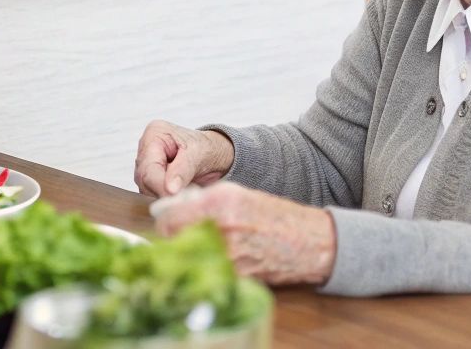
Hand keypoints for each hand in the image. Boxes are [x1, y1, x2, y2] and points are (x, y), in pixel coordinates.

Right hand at [134, 120, 234, 196]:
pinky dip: (166, 196)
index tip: (174, 197)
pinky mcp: (150, 178)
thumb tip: (169, 189)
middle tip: (185, 196)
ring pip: (146, 189)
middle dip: (163, 191)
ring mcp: (146, 164)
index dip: (159, 185)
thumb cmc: (207, 148)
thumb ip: (183, 170)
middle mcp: (145, 149)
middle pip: (144, 179)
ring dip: (165, 195)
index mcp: (154, 135)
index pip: (148, 167)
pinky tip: (181, 192)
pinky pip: (152, 193)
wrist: (214, 155)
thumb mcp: (198, 154)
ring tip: (187, 190)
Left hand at [152, 182, 336, 285]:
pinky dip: (207, 266)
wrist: (307, 242)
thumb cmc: (273, 216)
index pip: (169, 218)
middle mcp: (222, 229)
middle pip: (175, 240)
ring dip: (190, 253)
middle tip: (179, 235)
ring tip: (201, 246)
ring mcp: (228, 255)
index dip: (164, 221)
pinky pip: (208, 271)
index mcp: (219, 203)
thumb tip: (171, 207)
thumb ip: (201, 199)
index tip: (165, 222)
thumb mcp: (236, 194)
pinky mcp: (236, 276)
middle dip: (174, 238)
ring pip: (190, 258)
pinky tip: (216, 258)